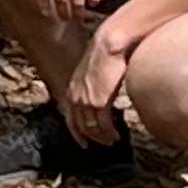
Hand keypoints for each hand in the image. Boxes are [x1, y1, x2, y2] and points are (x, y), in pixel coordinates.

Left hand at [61, 22, 134, 141]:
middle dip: (93, 138)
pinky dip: (110, 133)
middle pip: (81, 126)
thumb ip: (93, 86)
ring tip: (113, 140)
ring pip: (92, 128)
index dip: (77, 133)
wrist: (109, 44)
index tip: (84, 143)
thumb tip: (101, 94)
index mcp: (72, 89)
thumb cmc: (106, 54)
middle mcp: (75, 96)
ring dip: (103, 137)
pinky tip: (117, 135)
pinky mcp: (99, 102)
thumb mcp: (93, 73)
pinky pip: (104, 125)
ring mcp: (86, 100)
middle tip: (105, 143)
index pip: (70, 117)